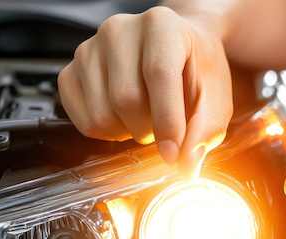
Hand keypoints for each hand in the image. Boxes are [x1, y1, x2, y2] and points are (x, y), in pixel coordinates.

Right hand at [58, 6, 232, 178]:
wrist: (176, 49)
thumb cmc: (195, 69)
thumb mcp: (215, 97)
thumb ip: (205, 130)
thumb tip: (187, 166)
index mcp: (161, 25)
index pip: (158, 74)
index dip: (167, 121)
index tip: (174, 153)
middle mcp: (119, 30)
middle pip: (125, 99)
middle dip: (149, 130)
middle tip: (164, 129)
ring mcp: (89, 50)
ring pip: (101, 114)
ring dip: (128, 133)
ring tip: (146, 120)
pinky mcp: (71, 71)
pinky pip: (82, 120)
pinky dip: (106, 134)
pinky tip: (124, 121)